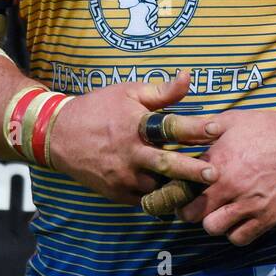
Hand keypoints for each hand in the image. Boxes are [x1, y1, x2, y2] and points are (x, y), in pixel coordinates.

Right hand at [48, 70, 220, 205]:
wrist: (59, 136)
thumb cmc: (99, 108)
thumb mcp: (129, 92)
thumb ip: (162, 91)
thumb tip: (188, 76)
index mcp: (135, 126)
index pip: (171, 126)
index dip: (195, 127)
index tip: (217, 127)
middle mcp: (130, 154)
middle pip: (167, 164)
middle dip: (192, 170)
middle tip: (215, 174)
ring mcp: (123, 176)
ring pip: (158, 186)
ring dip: (179, 186)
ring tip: (203, 187)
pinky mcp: (117, 193)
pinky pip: (145, 198)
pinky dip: (161, 196)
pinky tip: (179, 193)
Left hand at [175, 108, 275, 245]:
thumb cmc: (269, 128)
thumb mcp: (233, 120)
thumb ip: (204, 128)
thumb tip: (181, 131)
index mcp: (217, 163)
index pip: (182, 187)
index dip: (178, 190)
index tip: (181, 189)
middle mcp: (230, 187)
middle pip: (192, 214)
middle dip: (191, 210)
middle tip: (197, 203)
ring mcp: (248, 205)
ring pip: (213, 228)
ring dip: (213, 221)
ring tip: (219, 210)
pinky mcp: (266, 218)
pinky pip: (239, 238)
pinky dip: (235, 232)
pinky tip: (238, 219)